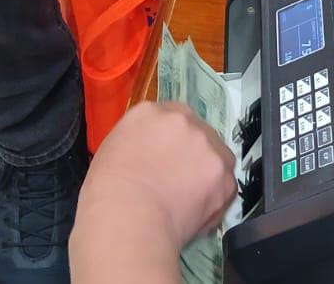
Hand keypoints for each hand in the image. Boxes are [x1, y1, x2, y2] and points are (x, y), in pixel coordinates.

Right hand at [73, 102, 236, 255]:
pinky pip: (226, 183)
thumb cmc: (106, 194)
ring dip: (207, 173)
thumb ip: (137, 142)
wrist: (127, 220)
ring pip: (215, 155)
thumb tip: (149, 155)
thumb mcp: (112, 153)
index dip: (169, 141)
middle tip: (178, 182)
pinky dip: (216, 198)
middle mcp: (181, 119)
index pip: (168, 117)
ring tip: (188, 200)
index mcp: (149, 112)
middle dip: (191, 154)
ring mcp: (205, 143)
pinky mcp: (223, 171)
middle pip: (195, 131)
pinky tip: (196, 212)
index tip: (167, 160)